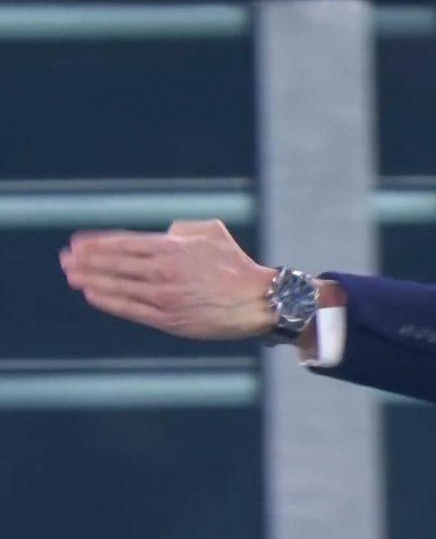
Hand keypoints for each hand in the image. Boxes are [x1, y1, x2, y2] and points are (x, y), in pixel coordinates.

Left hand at [60, 219, 277, 339]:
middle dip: (86, 261)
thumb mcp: (214, 233)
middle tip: (66, 260)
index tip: (77, 243)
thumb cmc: (237, 266)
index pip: (124, 243)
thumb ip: (184, 229)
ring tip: (72, 277)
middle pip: (114, 264)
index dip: (97, 243)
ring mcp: (163, 296)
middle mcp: (163, 271)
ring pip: (117, 286)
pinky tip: (94, 295)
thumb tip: (165, 232)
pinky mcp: (167, 319)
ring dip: (91, 280)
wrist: (256, 301)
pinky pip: (129, 309)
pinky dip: (108, 301)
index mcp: (173, 248)